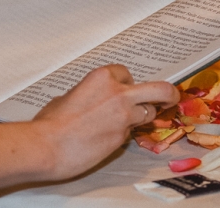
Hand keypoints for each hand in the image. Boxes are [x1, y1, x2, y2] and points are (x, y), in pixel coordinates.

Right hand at [32, 65, 179, 179]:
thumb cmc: (51, 122)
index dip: (126, 82)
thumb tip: (92, 98)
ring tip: (132, 120)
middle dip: (168, 93)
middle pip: (159, 89)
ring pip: (149, 113)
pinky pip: (132, 131)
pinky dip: (126, 132)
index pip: (127, 73)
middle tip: (172, 96)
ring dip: (143, 116)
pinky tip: (111, 135)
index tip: (126, 88)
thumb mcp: (69, 96)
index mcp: (103, 78)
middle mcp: (119, 94)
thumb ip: (89, 92)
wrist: (47, 146)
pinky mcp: (122, 138)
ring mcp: (124, 117)